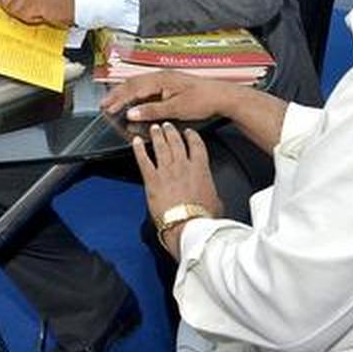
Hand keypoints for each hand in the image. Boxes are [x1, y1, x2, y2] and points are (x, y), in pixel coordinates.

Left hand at [0, 0, 73, 26]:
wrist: (75, 0)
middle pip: (3, 1)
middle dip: (14, 8)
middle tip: (30, 6)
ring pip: (12, 10)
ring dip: (24, 14)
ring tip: (38, 8)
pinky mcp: (34, 4)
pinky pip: (24, 17)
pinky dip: (32, 19)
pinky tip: (42, 13)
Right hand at [102, 71, 232, 121]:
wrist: (221, 96)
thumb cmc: (202, 100)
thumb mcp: (176, 109)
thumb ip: (152, 111)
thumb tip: (131, 113)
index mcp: (160, 79)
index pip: (133, 89)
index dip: (119, 100)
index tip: (108, 109)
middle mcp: (161, 76)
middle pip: (132, 84)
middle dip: (117, 94)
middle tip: (104, 104)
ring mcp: (165, 79)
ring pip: (138, 84)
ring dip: (125, 93)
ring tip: (113, 101)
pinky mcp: (169, 84)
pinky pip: (147, 87)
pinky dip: (136, 93)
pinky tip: (133, 100)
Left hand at [131, 123, 222, 255]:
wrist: (188, 225)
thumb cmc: (202, 217)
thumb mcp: (216, 202)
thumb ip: (212, 192)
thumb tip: (213, 196)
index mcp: (200, 169)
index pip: (196, 145)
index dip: (191, 136)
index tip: (188, 132)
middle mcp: (183, 166)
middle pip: (176, 142)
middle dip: (171, 131)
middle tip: (167, 125)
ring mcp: (166, 171)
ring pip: (160, 146)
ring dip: (157, 135)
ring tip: (154, 128)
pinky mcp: (151, 179)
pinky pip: (143, 159)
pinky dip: (139, 149)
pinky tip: (136, 142)